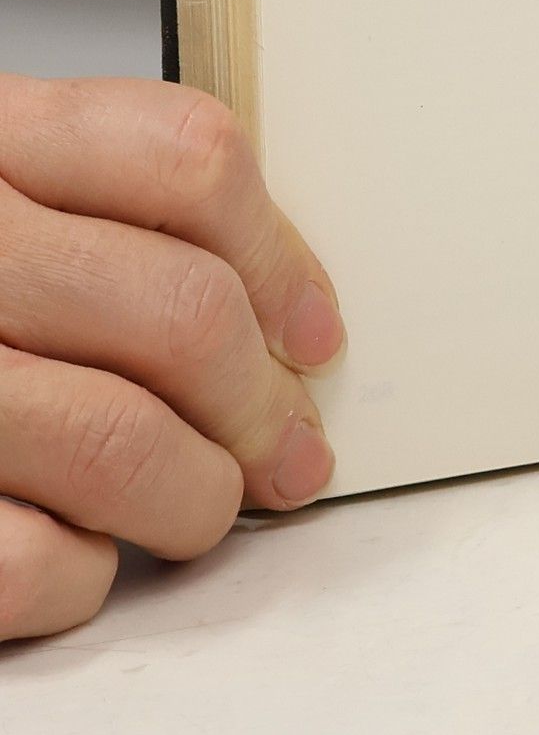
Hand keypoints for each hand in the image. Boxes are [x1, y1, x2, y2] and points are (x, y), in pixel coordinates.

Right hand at [0, 75, 343, 640]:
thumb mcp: (11, 199)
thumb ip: (119, 219)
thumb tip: (287, 324)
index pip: (188, 160)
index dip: (281, 260)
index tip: (313, 335)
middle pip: (181, 312)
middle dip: (260, 406)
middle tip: (286, 449)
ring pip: (123, 445)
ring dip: (197, 498)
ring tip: (200, 505)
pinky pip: (32, 558)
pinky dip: (82, 575)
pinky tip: (78, 550)